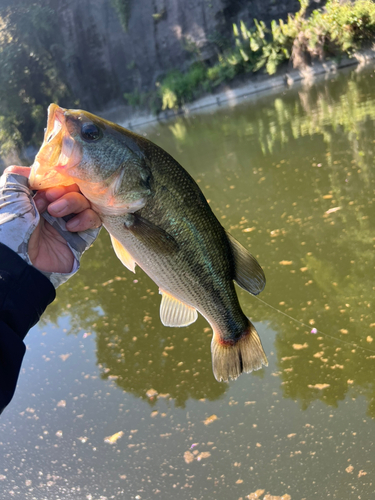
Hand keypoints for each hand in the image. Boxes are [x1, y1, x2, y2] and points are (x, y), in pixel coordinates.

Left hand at [0, 166, 100, 285]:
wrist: (16, 261)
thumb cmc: (9, 226)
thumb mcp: (9, 193)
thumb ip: (20, 174)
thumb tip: (40, 168)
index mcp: (38, 197)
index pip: (59, 178)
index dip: (56, 178)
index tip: (45, 186)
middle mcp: (55, 208)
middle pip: (75, 187)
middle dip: (64, 190)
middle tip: (50, 199)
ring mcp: (68, 222)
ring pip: (86, 201)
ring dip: (73, 202)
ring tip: (55, 213)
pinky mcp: (81, 238)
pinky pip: (94, 220)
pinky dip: (86, 219)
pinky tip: (69, 227)